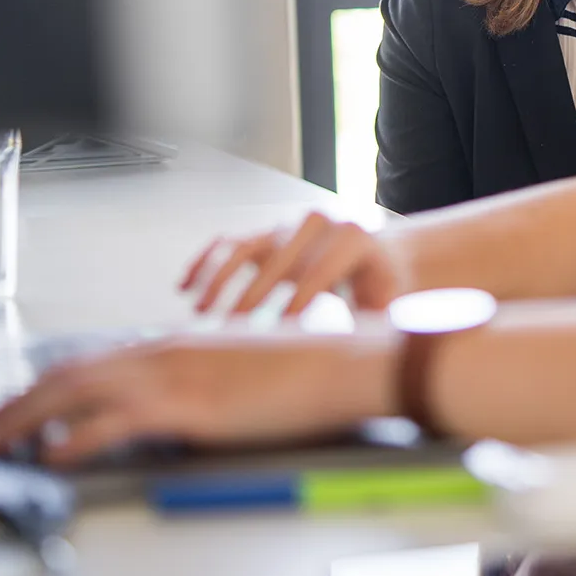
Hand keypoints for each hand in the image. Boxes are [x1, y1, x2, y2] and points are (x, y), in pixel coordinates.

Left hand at [0, 334, 394, 466]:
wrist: (341, 365)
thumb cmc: (303, 375)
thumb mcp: (235, 377)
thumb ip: (193, 393)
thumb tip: (162, 420)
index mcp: (174, 346)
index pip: (89, 365)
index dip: (42, 388)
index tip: (15, 409)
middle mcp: (162, 354)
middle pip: (67, 375)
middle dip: (16, 404)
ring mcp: (172, 377)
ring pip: (74, 394)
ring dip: (25, 420)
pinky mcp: (186, 406)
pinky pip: (112, 423)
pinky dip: (72, 439)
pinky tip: (49, 455)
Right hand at [181, 212, 412, 317]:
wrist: (377, 251)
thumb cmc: (383, 284)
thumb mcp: (390, 300)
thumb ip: (380, 321)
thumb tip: (368, 351)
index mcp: (353, 237)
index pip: (321, 270)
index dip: (301, 298)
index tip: (281, 327)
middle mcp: (317, 224)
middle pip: (278, 259)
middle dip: (254, 294)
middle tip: (234, 327)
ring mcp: (287, 226)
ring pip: (245, 246)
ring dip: (219, 277)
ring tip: (200, 311)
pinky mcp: (266, 233)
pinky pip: (229, 243)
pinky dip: (205, 262)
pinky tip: (185, 285)